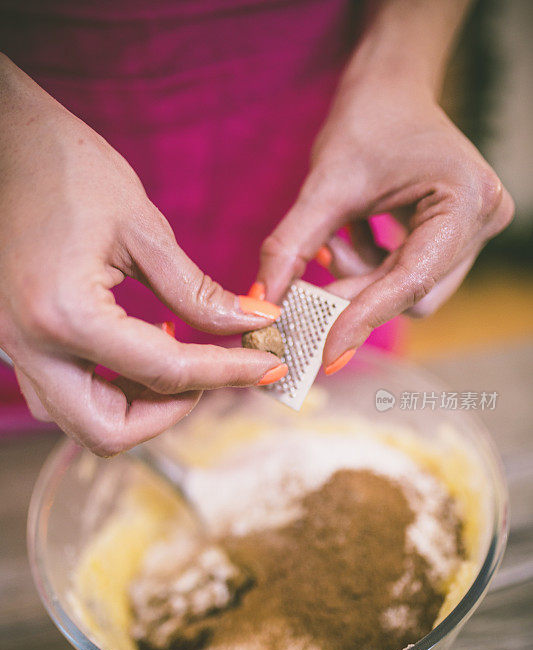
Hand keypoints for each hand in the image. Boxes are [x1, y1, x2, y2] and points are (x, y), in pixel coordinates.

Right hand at [0, 56, 283, 454]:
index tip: (267, 367)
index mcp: (65, 315)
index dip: (227, 373)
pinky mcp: (18, 341)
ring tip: (176, 357)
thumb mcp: (143, 228)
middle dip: (171, 411)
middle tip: (210, 374)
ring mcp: (17, 348)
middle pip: (110, 432)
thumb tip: (253, 324)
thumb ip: (197, 292)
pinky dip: (108, 390)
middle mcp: (32, 347)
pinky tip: (139, 347)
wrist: (5, 142)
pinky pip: (65, 396)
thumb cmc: (68, 169)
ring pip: (83, 422)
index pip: (165, 371)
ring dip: (137, 407)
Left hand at [257, 72, 513, 372]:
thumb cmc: (365, 121)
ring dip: (361, 277)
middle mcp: (483, 220)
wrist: (390, 87)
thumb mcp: (324, 185)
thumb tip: (262, 304)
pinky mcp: (456, 236)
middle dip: (356, 294)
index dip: (364, 317)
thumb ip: (292, 247)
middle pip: (413, 295)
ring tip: (333, 238)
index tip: (326, 352)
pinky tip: (350, 236)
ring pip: (409, 290)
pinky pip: (408, 275)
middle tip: (308, 289)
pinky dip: (371, 267)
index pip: (411, 281)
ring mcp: (474, 230)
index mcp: (464, 202)